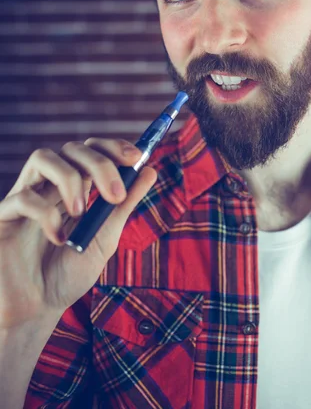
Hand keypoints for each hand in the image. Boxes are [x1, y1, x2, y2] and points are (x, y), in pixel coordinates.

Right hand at [0, 138, 156, 328]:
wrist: (39, 309)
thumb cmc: (70, 273)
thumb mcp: (105, 237)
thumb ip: (124, 205)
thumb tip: (150, 170)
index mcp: (74, 187)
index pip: (91, 150)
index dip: (112, 147)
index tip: (135, 157)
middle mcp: (49, 186)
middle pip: (71, 149)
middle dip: (99, 164)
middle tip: (116, 194)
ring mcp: (25, 197)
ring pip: (42, 158)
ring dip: (70, 179)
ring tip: (81, 212)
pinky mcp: (4, 216)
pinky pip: (23, 198)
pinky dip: (46, 215)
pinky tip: (58, 239)